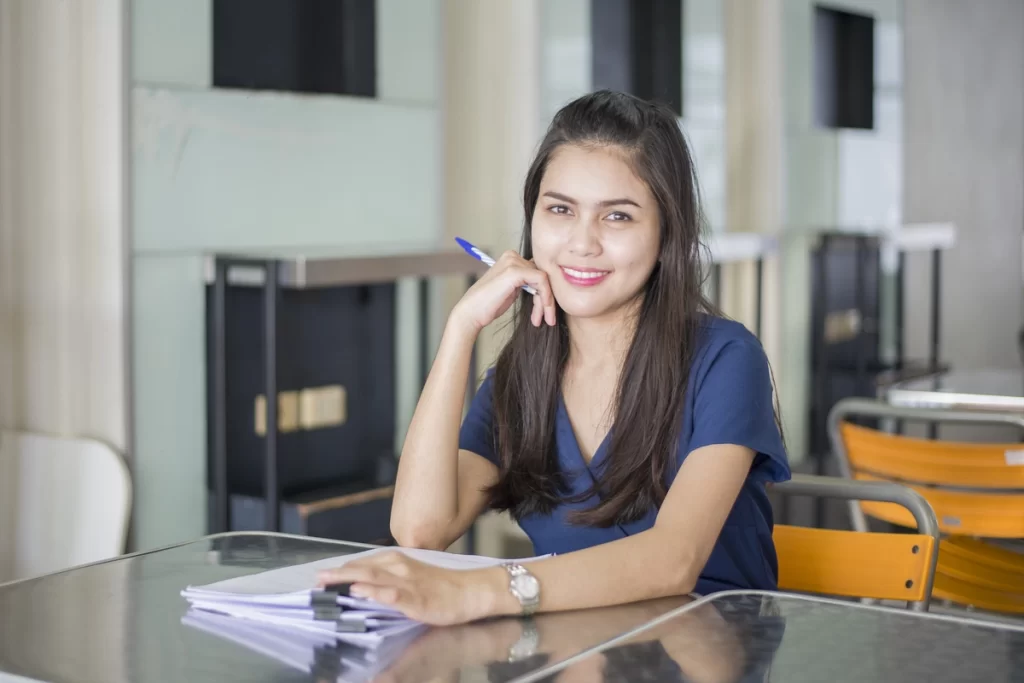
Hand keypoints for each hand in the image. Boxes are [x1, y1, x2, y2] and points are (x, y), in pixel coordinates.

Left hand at [315, 550, 507, 625]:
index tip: (320, 578)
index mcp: (396, 562)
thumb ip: (388, 580)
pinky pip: (392, 595)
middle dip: (338, 574)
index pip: (363, 564)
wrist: (471, 591)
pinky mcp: (417, 599)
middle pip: (363, 569)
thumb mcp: (411, 579)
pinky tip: (361, 593)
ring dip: (349, 579)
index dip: (341, 571)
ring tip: (328, 583)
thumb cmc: (441, 587)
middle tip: (316, 580)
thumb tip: (362, 586)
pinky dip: (375, 593)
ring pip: (373, 578)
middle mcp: (399, 568)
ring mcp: (408, 583)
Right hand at [450, 250, 556, 332]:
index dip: (543, 293)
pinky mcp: (515, 271)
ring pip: (544, 279)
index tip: (543, 313)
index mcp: (511, 258)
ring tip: (543, 320)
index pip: (537, 271)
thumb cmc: (489, 305)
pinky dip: (546, 297)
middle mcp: (512, 256)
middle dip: (545, 299)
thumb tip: (545, 285)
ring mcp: (513, 262)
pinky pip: (542, 280)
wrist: (471, 313)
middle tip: (546, 319)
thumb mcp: (512, 290)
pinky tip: (542, 312)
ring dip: (547, 302)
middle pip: (542, 275)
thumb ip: (526, 283)